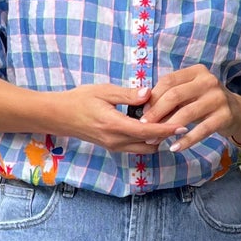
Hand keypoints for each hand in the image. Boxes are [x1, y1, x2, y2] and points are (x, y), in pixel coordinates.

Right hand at [50, 84, 179, 152]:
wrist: (58, 116)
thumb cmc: (79, 100)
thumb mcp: (103, 91)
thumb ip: (127, 94)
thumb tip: (148, 93)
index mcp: (114, 125)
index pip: (147, 130)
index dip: (166, 129)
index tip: (182, 125)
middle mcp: (116, 140)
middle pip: (149, 144)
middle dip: (165, 135)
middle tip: (178, 121)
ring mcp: (114, 146)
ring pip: (143, 149)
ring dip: (156, 139)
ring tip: (166, 123)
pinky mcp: (112, 147)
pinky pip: (135, 148)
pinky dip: (146, 140)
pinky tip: (151, 126)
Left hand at [140, 65, 240, 149]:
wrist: (237, 113)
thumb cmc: (204, 102)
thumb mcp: (189, 94)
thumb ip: (170, 98)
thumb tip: (144, 111)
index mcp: (196, 72)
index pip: (168, 81)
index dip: (152, 97)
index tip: (141, 112)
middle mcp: (208, 81)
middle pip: (175, 96)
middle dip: (156, 113)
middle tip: (144, 127)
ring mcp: (218, 98)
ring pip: (186, 113)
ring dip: (167, 128)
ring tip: (155, 140)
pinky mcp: (225, 116)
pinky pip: (202, 130)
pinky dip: (186, 140)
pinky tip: (174, 147)